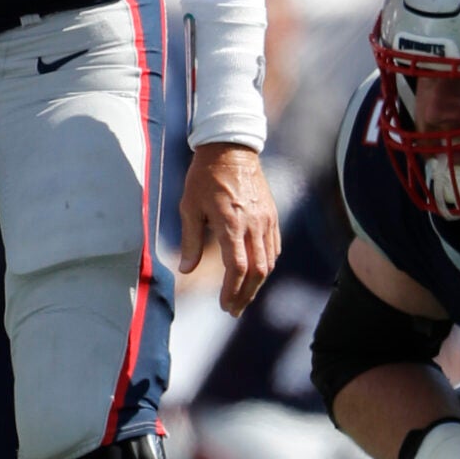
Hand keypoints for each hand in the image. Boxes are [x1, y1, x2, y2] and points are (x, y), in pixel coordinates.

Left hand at [176, 143, 280, 316]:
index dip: (231, 291)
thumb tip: (185, 269)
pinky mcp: (272, 215)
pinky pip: (274, 247)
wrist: (231, 148)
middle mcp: (253, 224)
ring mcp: (266, 220)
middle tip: (233, 310)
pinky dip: (266, 265)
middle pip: (257, 271)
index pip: (236, 268)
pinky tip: (256, 273)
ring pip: (269, 262)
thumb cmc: (204, 176)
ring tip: (243, 297)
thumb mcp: (189, 207)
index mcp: (230, 223)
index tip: (224, 306)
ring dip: (257, 284)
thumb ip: (190, 240)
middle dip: (245, 295)